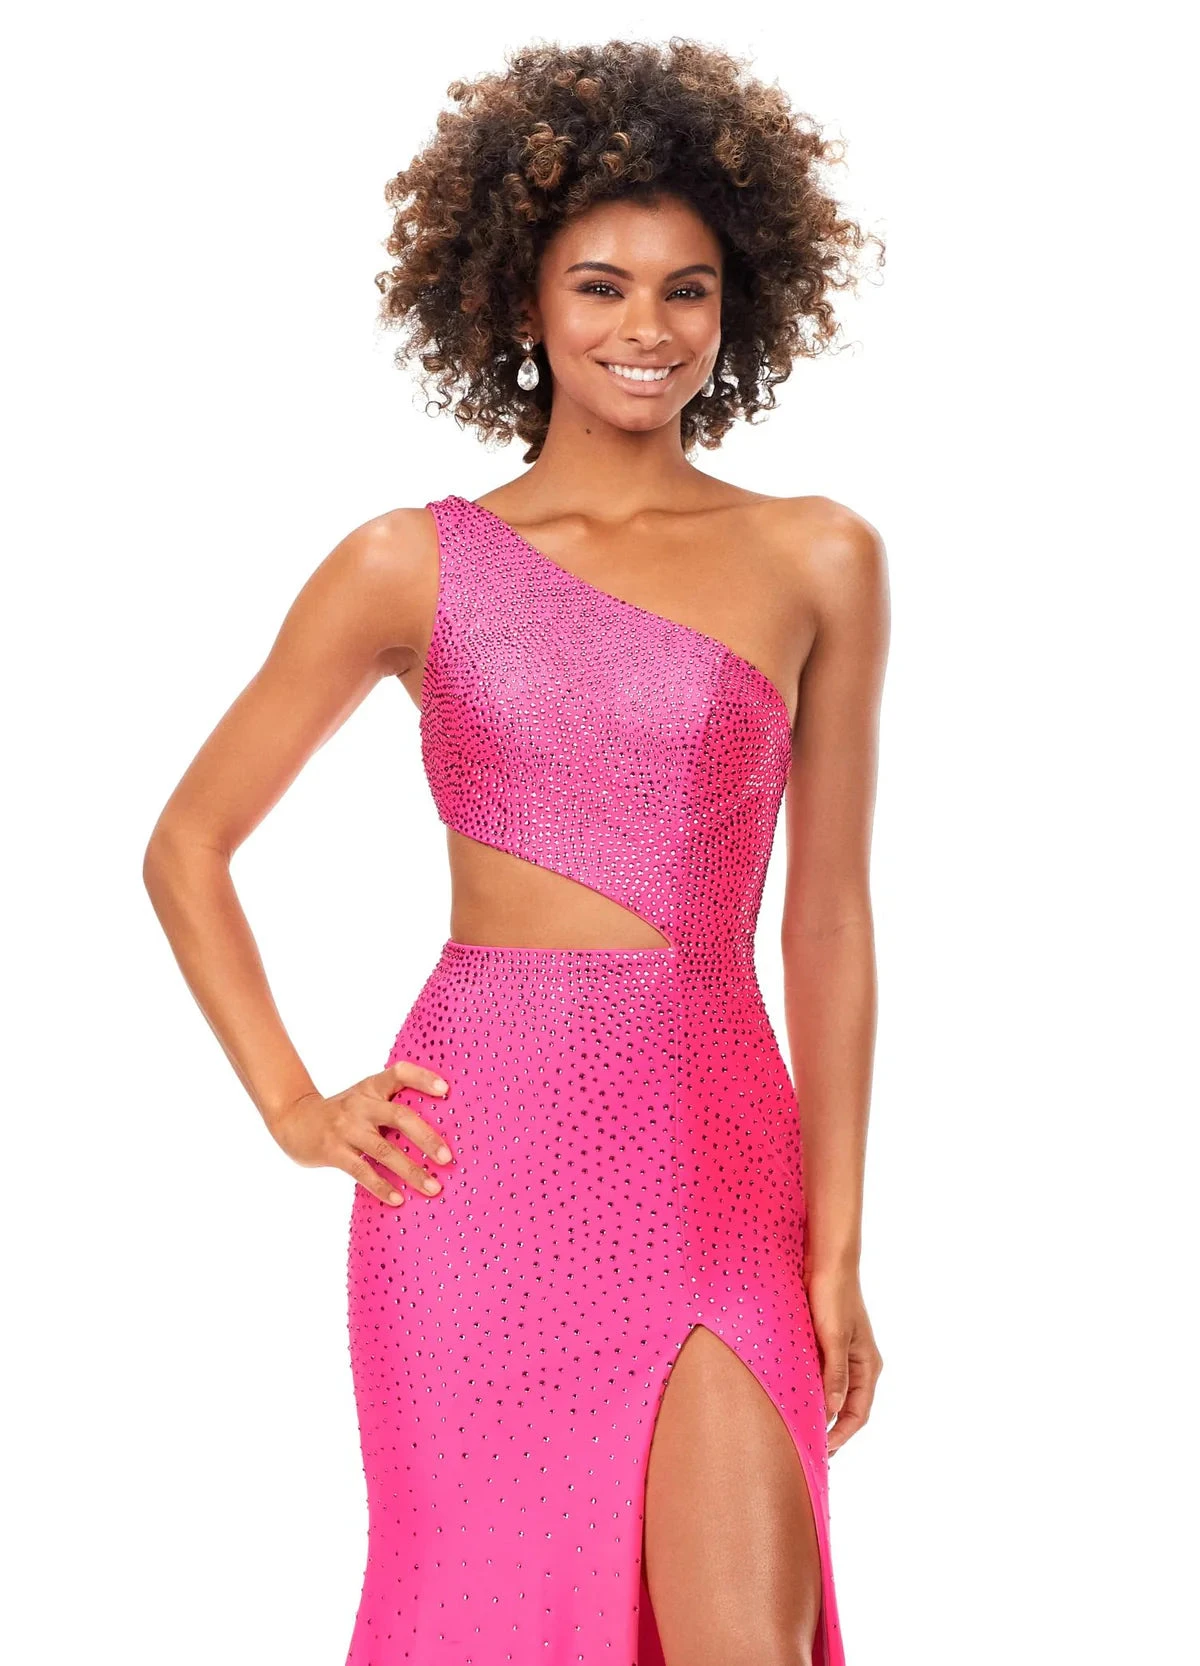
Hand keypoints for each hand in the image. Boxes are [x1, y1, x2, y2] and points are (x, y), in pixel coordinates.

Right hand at [268, 1060, 454, 1206]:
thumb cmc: (341, 1113)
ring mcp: (346, 1127)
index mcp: (371, 1087)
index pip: (399, 1073)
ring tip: (433, 1187)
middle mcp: (360, 1104)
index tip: (445, 1090)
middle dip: (426, 1138)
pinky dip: (382, 1186)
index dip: (423, 1078)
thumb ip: (390, 1105)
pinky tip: (398, 1199)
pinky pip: (361, 1170)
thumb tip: (435, 1132)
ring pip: (384, 1150)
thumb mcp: (363, 1098)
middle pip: (399, 1116)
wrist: (293, 1120)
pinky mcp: (332, 1150)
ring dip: (411, 1170)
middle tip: (447, 1157)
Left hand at [804, 1264, 883, 1456]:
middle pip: (847, 1408)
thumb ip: (835, 1374)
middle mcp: (857, 1364)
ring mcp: (841, 1355)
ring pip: (832, 1394)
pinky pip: (819, 1377)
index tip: (822, 1451)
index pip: (859, 1413)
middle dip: (831, 1430)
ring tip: (800, 1430)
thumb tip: (833, 1412)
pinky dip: (810, 1391)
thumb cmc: (834, 1296)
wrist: (825, 1262)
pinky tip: (793, 1399)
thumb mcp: (834, 1337)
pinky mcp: (824, 1345)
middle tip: (809, 1449)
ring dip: (819, 1412)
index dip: (842, 1436)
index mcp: (868, 1366)